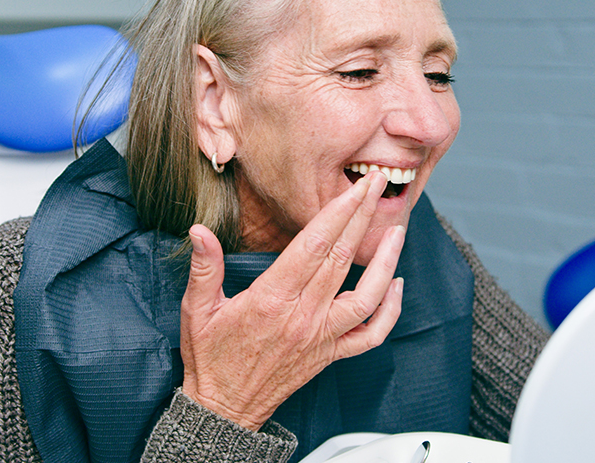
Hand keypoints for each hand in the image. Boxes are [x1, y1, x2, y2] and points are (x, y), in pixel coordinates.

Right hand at [180, 171, 404, 430]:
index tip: (354, 189)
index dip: (337, 213)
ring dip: (386, 262)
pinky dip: (390, 311)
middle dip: (363, 218)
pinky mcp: (331, 355)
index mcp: (271, 299)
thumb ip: (204, 267)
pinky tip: (396, 285)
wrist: (225, 409)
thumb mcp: (196, 309)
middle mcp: (302, 317)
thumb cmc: (210, 357)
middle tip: (377, 185)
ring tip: (398, 232)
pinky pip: (371, 335)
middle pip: (342, 259)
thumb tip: (198, 230)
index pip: (313, 246)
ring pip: (366, 297)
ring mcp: (321, 337)